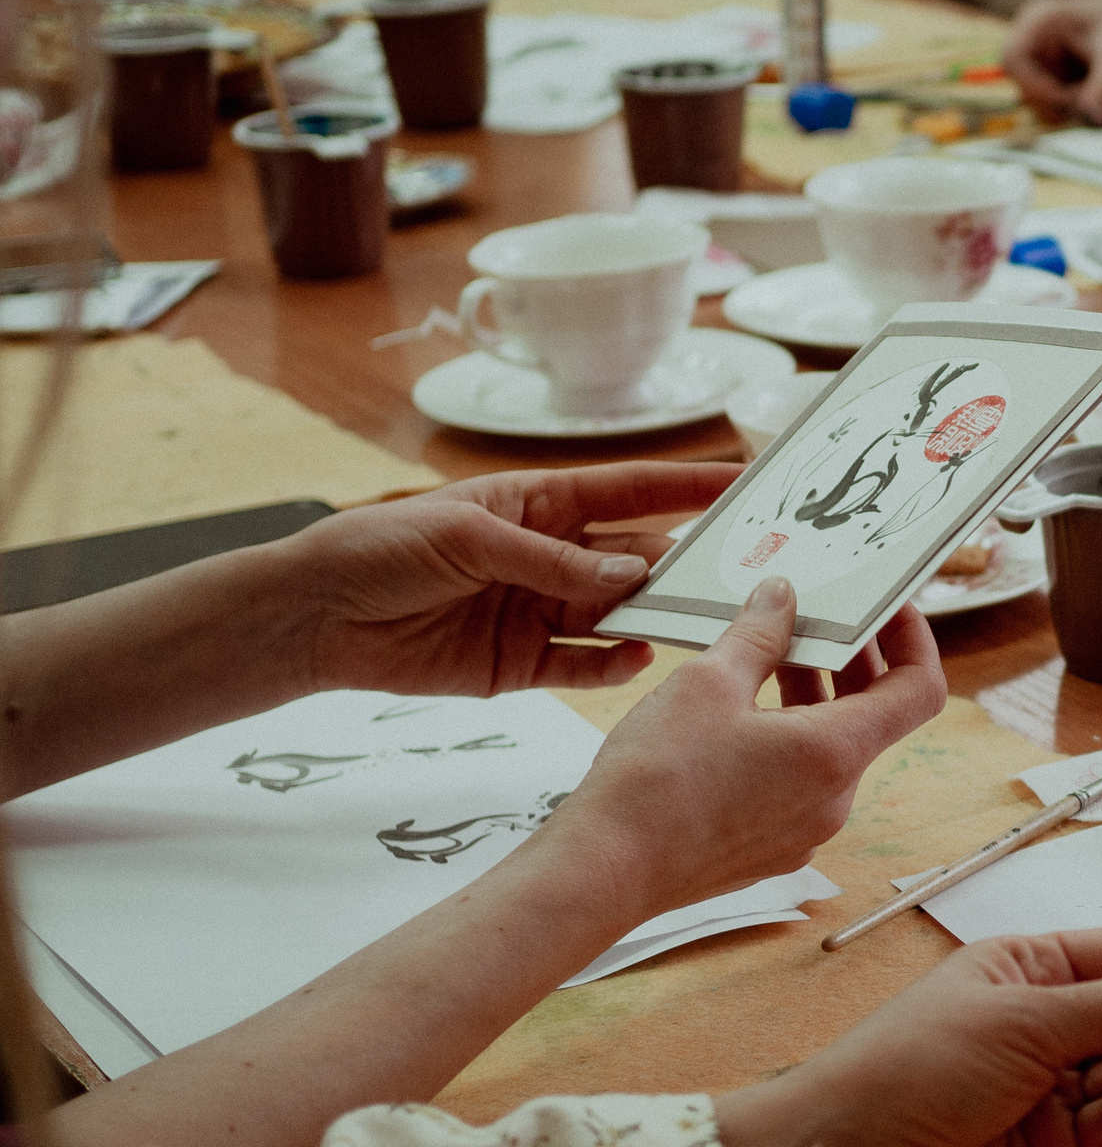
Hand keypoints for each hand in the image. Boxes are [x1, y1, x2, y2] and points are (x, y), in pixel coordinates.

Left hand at [288, 463, 739, 697]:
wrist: (315, 617)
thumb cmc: (379, 549)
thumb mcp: (467, 536)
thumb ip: (551, 559)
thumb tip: (629, 572)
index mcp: (538, 504)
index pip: (629, 491)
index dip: (685, 485)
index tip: (742, 481)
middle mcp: (549, 556)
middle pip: (633, 556)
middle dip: (682, 562)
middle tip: (736, 572)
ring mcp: (538, 611)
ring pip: (616, 613)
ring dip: (653, 617)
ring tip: (696, 623)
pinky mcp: (521, 664)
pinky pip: (582, 664)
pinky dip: (612, 665)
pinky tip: (636, 659)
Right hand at [548, 574, 944, 922]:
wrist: (604, 870)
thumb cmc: (654, 781)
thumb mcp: (707, 682)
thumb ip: (758, 634)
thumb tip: (783, 597)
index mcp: (834, 754)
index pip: (920, 690)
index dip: (913, 642)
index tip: (889, 610)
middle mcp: (835, 799)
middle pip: (872, 717)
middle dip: (848, 662)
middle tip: (812, 618)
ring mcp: (806, 830)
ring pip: (831, 750)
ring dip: (810, 699)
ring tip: (762, 656)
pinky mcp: (774, 848)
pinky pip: (799, 783)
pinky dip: (785, 740)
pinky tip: (736, 715)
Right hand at [1004, 0, 1101, 123]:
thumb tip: (1093, 119)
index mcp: (1040, 18)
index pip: (1013, 58)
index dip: (1034, 86)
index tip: (1067, 103)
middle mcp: (1035, 39)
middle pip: (1024, 86)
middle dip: (1056, 101)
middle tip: (1092, 103)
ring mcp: (1043, 62)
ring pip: (1040, 102)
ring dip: (1070, 107)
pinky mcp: (1055, 80)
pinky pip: (1056, 108)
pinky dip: (1077, 109)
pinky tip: (1101, 91)